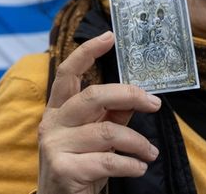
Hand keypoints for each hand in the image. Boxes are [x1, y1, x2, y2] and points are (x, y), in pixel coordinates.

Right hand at [37, 31, 161, 193]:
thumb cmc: (80, 169)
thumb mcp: (94, 140)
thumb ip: (110, 117)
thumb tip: (136, 96)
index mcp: (57, 111)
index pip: (67, 73)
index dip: (87, 51)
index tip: (109, 36)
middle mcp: (51, 124)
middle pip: (93, 96)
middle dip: (129, 96)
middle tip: (154, 104)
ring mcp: (55, 146)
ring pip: (107, 132)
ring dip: (138, 144)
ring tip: (150, 154)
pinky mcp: (64, 169)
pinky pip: (109, 160)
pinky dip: (131, 165)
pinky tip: (138, 168)